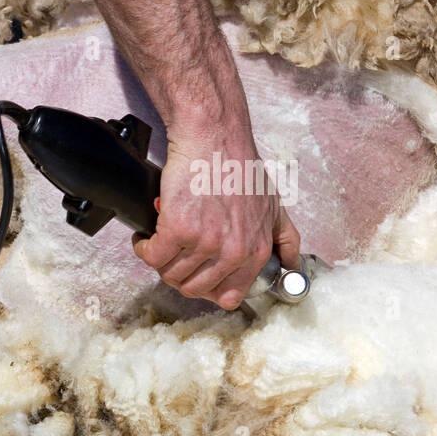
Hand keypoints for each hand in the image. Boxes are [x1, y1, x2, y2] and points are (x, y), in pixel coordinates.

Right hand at [133, 126, 301, 308]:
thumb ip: (284, 239)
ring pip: (171, 274)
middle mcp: (233, 253)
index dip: (207, 288)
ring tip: (160, 241)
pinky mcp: (178, 230)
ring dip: (160, 260)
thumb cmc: (239, 167)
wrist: (214, 138)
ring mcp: (206, 243)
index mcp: (255, 252)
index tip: (197, 274)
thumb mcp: (274, 206)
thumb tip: (292, 265)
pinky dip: (143, 248)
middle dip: (179, 274)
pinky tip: (146, 236)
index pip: (228, 297)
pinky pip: (152, 257)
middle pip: (194, 288)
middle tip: (174, 254)